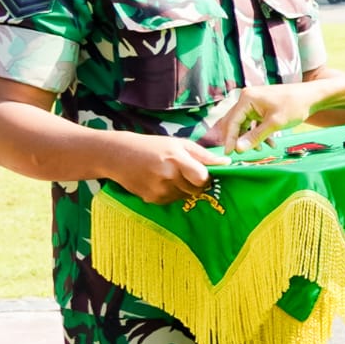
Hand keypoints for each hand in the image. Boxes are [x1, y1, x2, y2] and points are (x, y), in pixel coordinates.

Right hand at [111, 134, 227, 204]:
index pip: (202, 178)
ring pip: (186, 196)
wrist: (118, 155)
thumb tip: (227, 163)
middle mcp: (167, 177)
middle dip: (197, 183)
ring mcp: (158, 190)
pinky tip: (161, 181)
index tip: (203, 172)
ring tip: (172, 175)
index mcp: (176, 160)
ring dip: (185, 188)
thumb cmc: (152, 146)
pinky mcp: (151, 199)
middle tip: (188, 172)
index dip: (206, 177)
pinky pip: (172, 200)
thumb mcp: (179, 144)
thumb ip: (203, 155)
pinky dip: (172, 193)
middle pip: (196, 190)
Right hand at [211, 83, 325, 152]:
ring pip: (245, 124)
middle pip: (235, 122)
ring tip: (259, 150)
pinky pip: (254, 122)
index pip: (232, 121)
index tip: (228, 154)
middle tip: (239, 154)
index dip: (229, 139)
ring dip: (250, 138)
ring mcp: (254, 102)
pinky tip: (269, 144)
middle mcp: (247, 98)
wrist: (312, 97)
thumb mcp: (275, 124)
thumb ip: (255, 137)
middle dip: (238, 139)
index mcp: (247, 98)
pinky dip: (259, 133)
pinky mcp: (261, 107)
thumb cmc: (295, 106)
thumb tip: (238, 149)